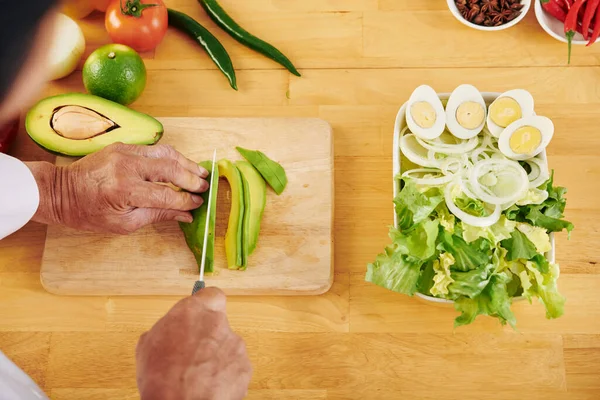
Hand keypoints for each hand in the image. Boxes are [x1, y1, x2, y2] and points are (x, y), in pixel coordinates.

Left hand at [27, 143, 208, 233]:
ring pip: (165, 153)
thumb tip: (185, 215)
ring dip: (186, 163)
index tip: (198, 203)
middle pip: (170, 168)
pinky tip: (181, 165)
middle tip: (206, 186)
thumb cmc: (89, 213)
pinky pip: (154, 149)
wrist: (61, 191)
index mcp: (124, 191)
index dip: (186, 200)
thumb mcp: (124, 224)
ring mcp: (125, 152)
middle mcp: (126, 167)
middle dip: (192, 178)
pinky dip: (171, 157)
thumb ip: (158, 215)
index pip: (166, 195)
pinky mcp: (123, 146)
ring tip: (200, 173)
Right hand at [136, 288, 251, 399]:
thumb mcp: (148, 345)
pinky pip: (235, 366)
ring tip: (198, 375)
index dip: (207, 305)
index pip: (211, 294)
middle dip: (208, 337)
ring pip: (228, 346)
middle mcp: (218, 322)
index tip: (201, 314)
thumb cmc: (161, 379)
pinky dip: (226, 374)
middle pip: (218, 323)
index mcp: (193, 311)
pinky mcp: (245, 366)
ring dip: (217, 357)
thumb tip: (171, 330)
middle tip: (192, 354)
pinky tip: (209, 385)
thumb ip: (167, 328)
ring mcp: (235, 344)